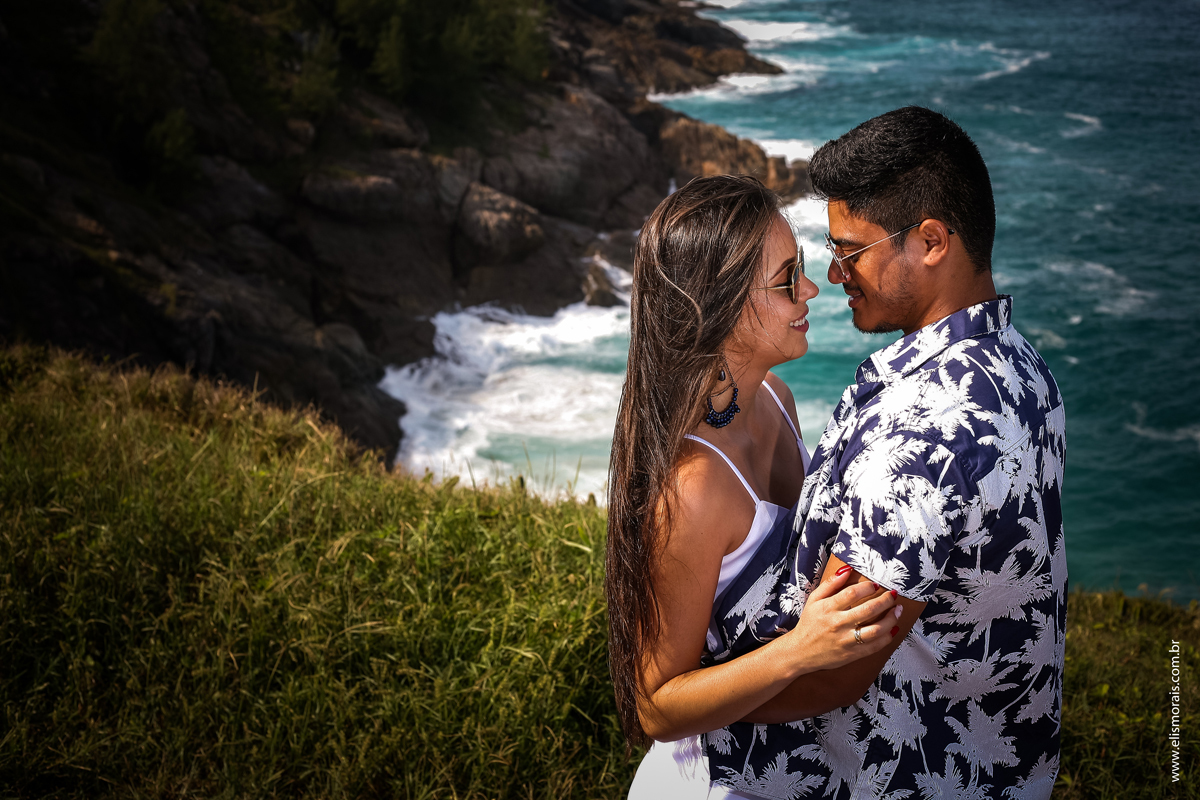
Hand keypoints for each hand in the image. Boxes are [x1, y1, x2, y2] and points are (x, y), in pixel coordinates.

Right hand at [777, 566, 901, 675]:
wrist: (800, 652)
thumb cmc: (809, 623)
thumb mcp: (814, 600)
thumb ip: (830, 584)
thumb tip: (847, 570)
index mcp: (828, 608)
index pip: (853, 593)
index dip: (868, 587)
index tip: (876, 585)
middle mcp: (838, 624)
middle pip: (868, 609)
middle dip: (886, 600)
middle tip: (893, 595)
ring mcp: (846, 640)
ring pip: (876, 629)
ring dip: (891, 619)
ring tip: (898, 610)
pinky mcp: (852, 654)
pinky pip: (875, 646)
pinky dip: (887, 637)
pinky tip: (893, 629)